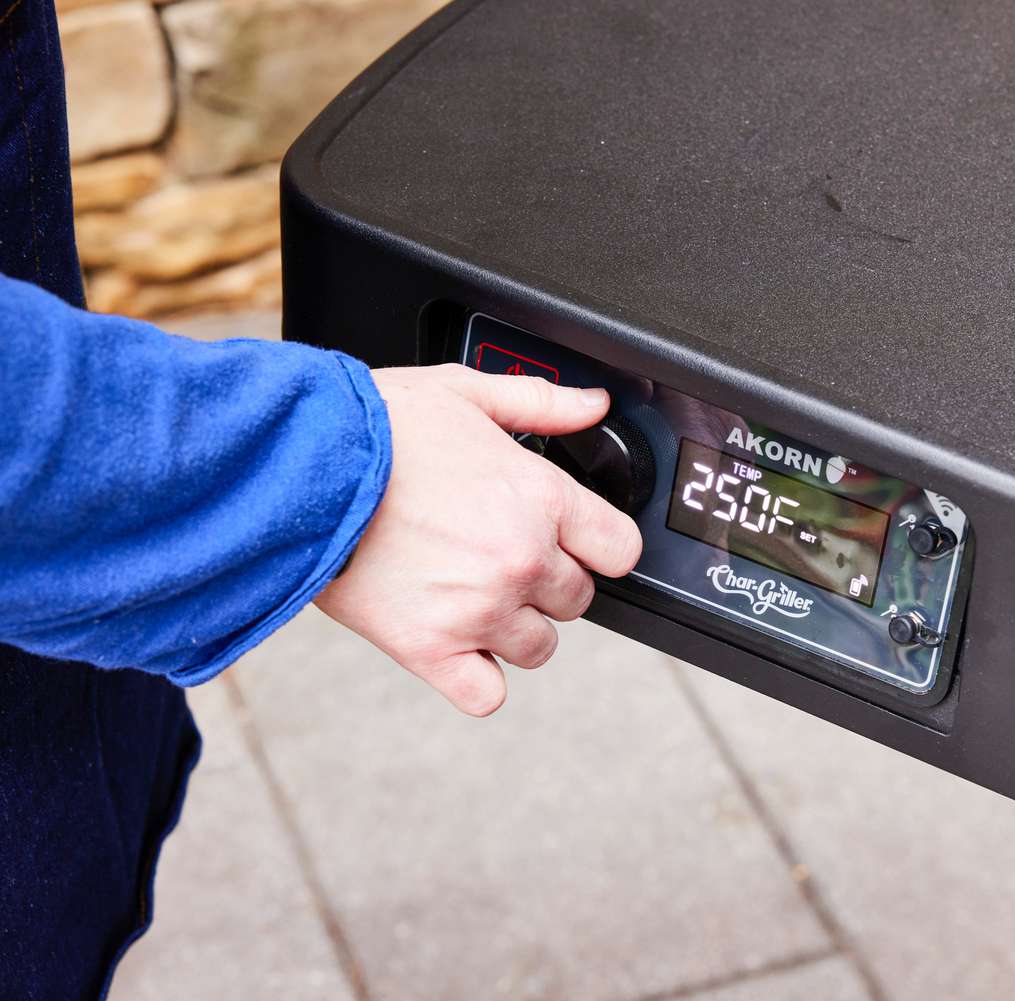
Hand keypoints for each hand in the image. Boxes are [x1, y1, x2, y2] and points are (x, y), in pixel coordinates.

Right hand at [315, 364, 642, 715]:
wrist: (292, 468)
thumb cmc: (374, 427)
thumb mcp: (465, 391)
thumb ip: (542, 402)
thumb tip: (594, 405)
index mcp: (539, 498)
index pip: (619, 551)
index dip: (598, 545)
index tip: (575, 541)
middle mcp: (520, 559)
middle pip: (577, 600)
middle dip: (547, 582)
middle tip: (499, 556)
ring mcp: (478, 610)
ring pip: (540, 648)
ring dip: (515, 628)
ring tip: (471, 595)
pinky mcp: (429, 649)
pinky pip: (485, 694)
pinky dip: (476, 677)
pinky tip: (456, 644)